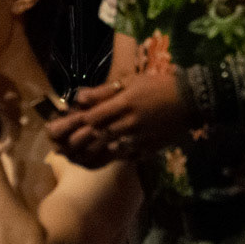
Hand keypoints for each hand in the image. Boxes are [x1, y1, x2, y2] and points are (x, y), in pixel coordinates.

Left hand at [47, 70, 192, 159]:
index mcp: (123, 105)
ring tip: (69, 157)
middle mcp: (128, 124)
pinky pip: (122, 157)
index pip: (90, 118)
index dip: (70, 125)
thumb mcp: (131, 81)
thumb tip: (78, 97)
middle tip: (56, 147)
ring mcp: (137, 139)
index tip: (54, 129)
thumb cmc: (158, 86)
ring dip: (85, 155)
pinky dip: (105, 159)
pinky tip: (93, 162)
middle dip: (72, 143)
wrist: (190, 101)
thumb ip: (104, 91)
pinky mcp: (146, 149)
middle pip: (94, 137)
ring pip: (106, 151)